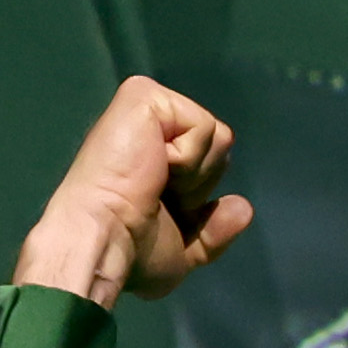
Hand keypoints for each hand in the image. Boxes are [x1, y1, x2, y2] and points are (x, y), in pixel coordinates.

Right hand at [11, 78, 253, 306]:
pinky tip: (152, 166)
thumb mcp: (183, 252)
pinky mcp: (145, 95)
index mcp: (153, 157)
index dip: (197, 199)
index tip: (160, 214)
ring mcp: (147, 106)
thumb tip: (243, 209)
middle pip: (219, 147)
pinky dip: (187, 157)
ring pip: (218, 135)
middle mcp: (149, 126)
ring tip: (152, 181)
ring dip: (194, 174)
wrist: (104, 241)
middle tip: (156, 198)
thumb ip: (214, 230)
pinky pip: (204, 126)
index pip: (210, 164)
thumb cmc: (130, 252)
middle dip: (199, 185)